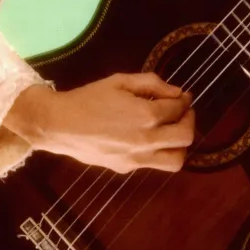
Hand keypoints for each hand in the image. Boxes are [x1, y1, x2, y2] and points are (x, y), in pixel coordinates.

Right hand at [4, 72, 195, 172]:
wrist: (60, 125)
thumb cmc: (90, 97)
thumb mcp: (121, 81)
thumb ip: (152, 84)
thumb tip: (177, 93)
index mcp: (146, 115)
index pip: (178, 109)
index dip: (184, 100)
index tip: (184, 95)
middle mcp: (146, 140)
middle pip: (185, 137)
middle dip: (189, 120)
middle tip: (183, 111)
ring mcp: (136, 159)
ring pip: (176, 160)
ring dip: (180, 144)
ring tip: (171, 130)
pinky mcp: (126, 168)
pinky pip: (154, 164)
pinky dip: (161, 152)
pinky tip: (151, 138)